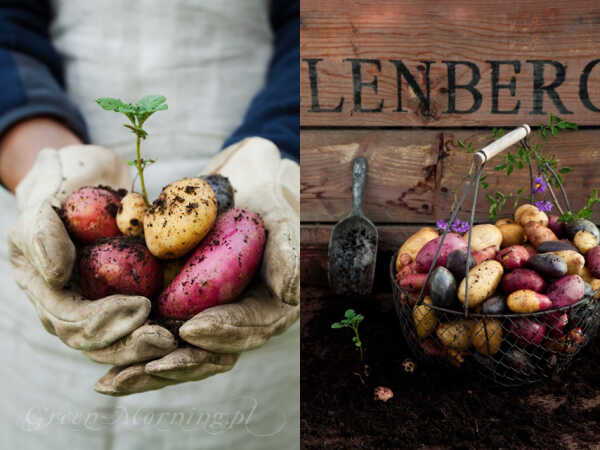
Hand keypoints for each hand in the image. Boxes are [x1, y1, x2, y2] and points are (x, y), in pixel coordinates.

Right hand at [8, 146, 173, 356]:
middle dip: (132, 344)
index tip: (141, 307)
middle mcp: (73, 307)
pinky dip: (163, 329)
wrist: (86, 178)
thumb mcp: (43, 201)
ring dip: (149, 347)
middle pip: (99, 343)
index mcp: (48, 291)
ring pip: (122, 342)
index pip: (72, 321)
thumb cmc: (61, 186)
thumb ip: (43, 235)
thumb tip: (57, 277)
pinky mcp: (127, 297)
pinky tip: (189, 331)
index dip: (105, 320)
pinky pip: (144, 323)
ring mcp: (100, 305)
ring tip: (179, 341)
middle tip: (167, 340)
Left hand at [94, 138, 299, 394]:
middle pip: (216, 351)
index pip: (253, 325)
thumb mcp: (280, 206)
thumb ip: (287, 247)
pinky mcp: (187, 309)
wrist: (239, 176)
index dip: (225, 331)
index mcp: (273, 299)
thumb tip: (288, 293)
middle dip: (181, 362)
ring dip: (152, 368)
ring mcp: (214, 314)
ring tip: (114, 381)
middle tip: (146, 365)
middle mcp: (244, 314)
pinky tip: (108, 370)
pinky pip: (162, 337)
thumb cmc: (265, 186)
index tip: (191, 328)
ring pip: (185, 353)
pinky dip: (137, 352)